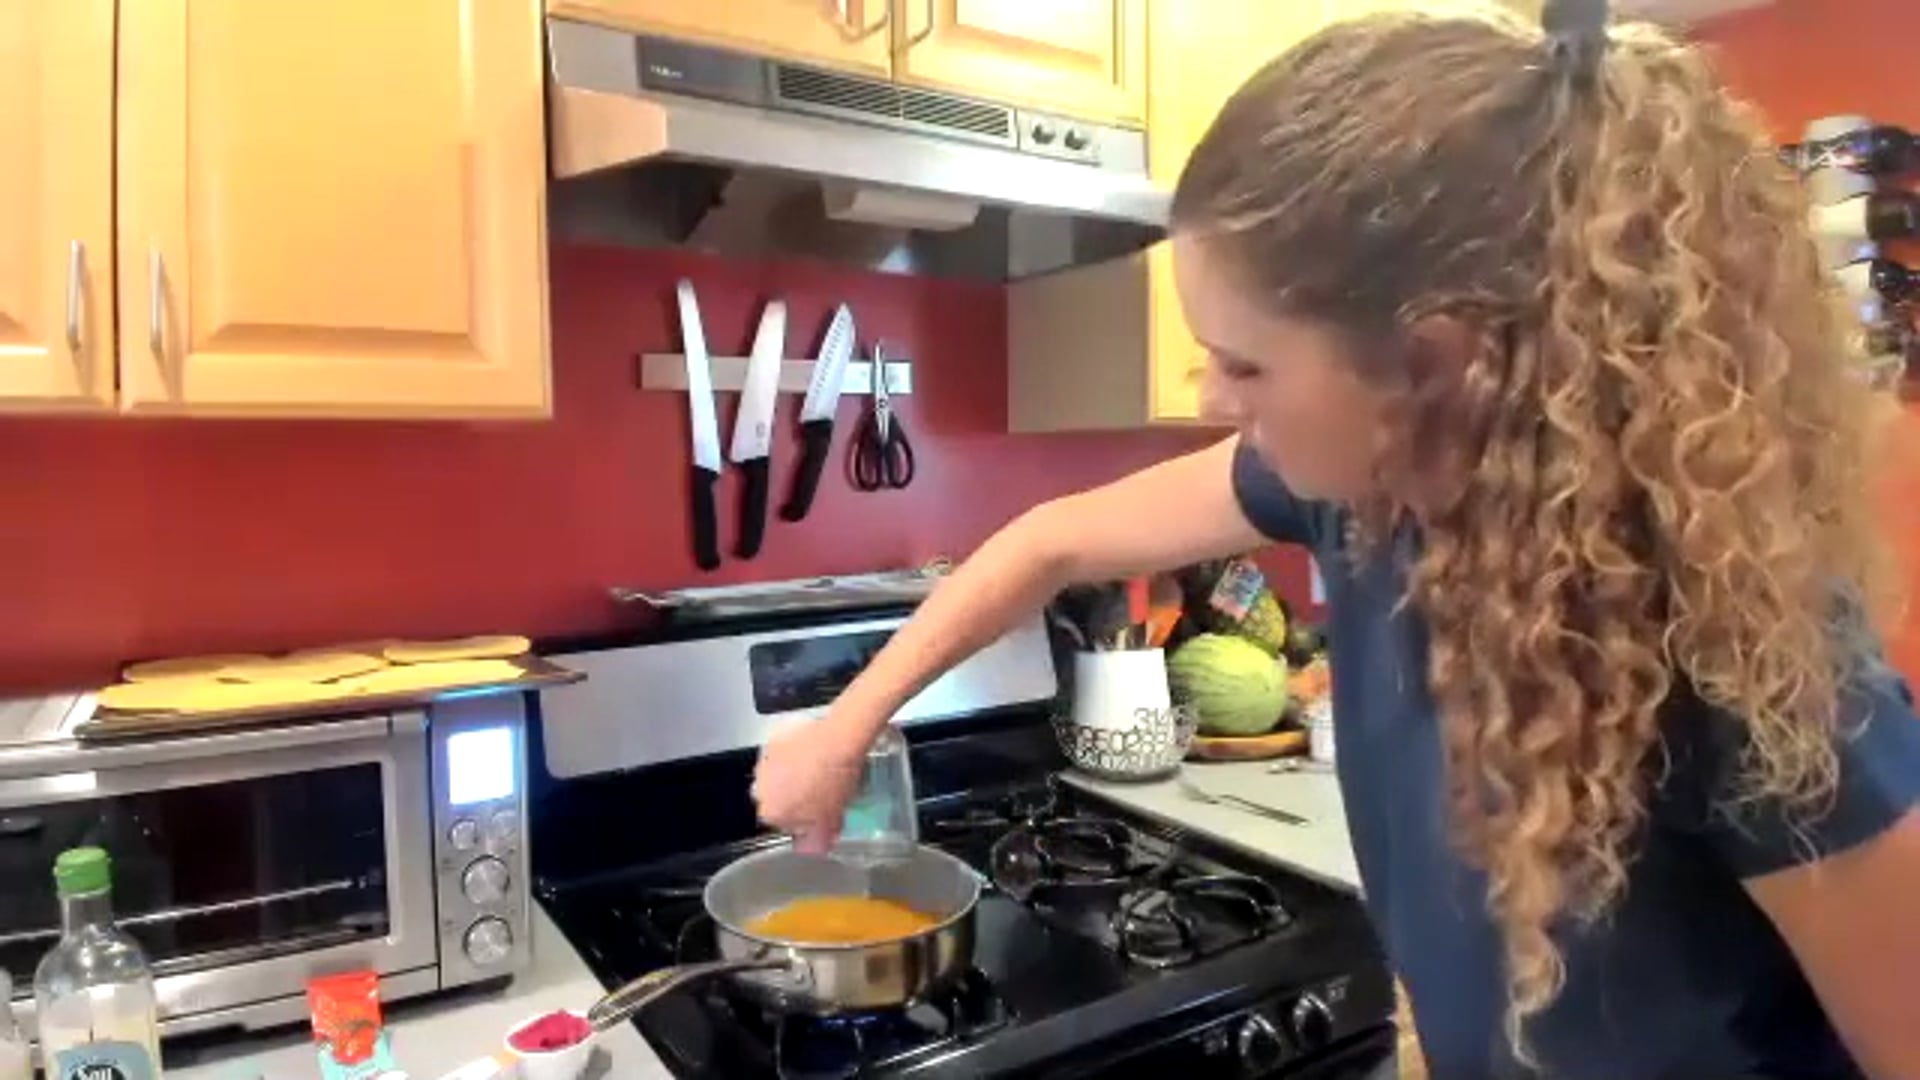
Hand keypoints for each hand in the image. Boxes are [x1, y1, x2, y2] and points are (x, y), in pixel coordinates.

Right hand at [752, 714, 871, 853]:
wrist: (839, 740)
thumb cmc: (835, 781)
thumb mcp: (832, 818)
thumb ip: (818, 839)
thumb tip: (813, 849)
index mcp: (772, 812)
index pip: (783, 825)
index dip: (803, 821)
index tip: (818, 815)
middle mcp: (761, 788)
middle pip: (776, 800)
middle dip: (793, 799)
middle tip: (820, 793)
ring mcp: (765, 762)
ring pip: (776, 777)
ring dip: (791, 777)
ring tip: (817, 772)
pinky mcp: (773, 740)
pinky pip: (781, 755)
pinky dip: (792, 757)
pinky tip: (813, 755)